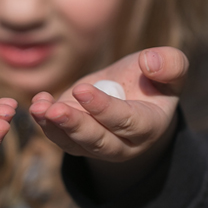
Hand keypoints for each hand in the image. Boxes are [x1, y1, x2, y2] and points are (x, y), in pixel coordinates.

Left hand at [29, 47, 187, 168]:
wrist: (133, 95)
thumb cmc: (152, 79)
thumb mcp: (171, 68)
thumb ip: (170, 64)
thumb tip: (149, 62)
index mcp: (149, 126)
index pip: (126, 122)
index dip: (104, 109)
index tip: (82, 90)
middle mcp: (123, 144)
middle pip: (97, 141)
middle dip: (75, 126)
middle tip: (55, 110)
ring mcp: (96, 146)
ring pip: (74, 144)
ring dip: (54, 127)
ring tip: (38, 108)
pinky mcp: (76, 140)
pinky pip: (59, 138)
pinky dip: (44, 123)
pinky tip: (37, 103)